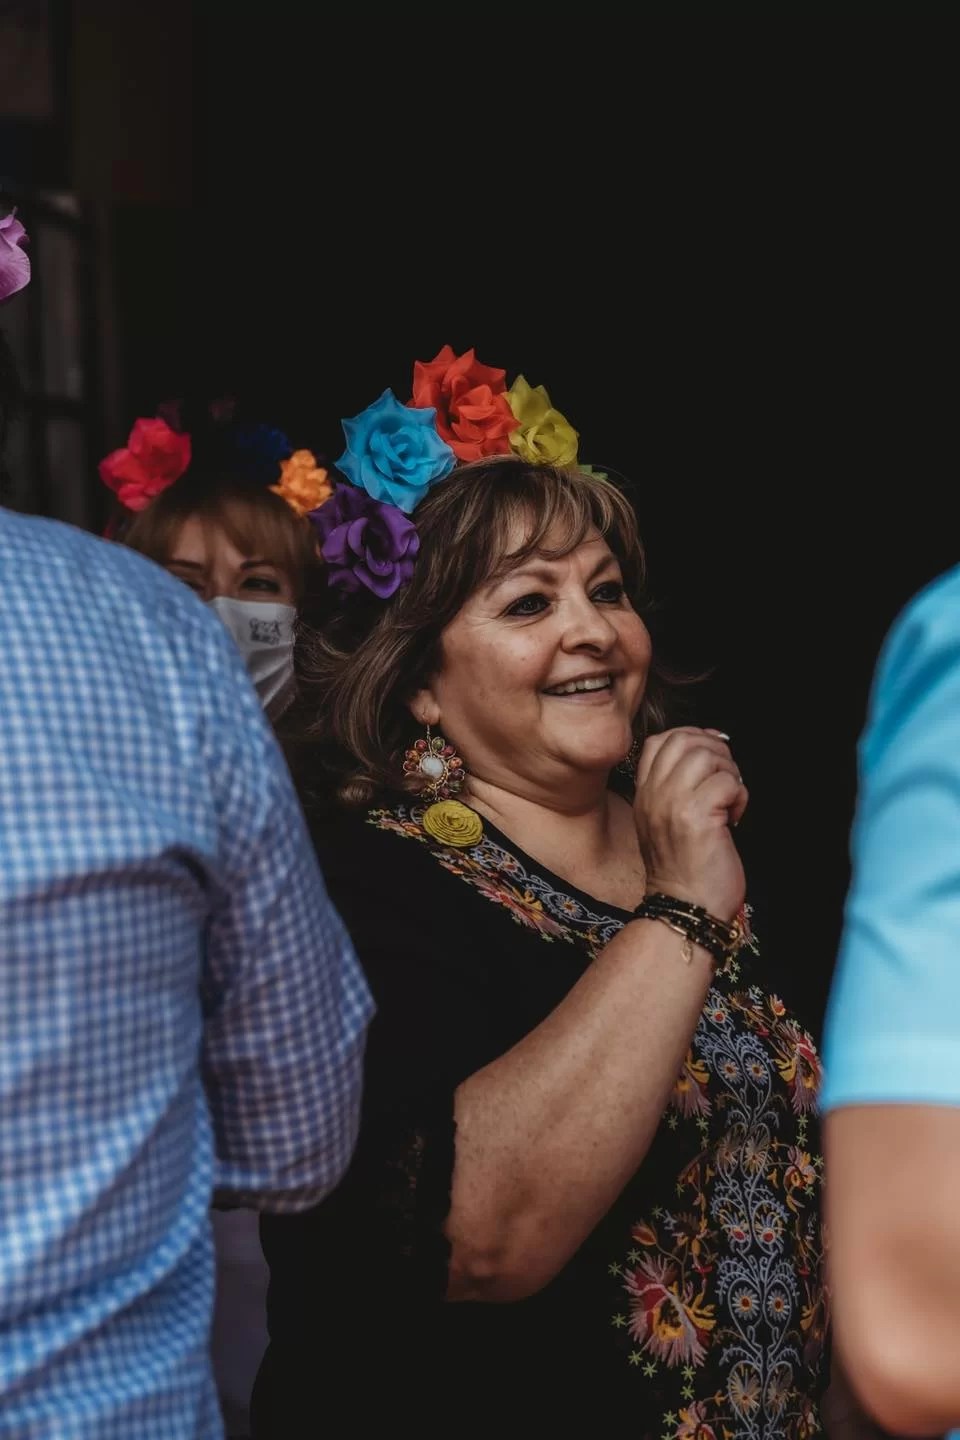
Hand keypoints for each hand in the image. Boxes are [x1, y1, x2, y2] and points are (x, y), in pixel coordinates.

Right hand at [633, 727, 747, 922]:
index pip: (660, 741)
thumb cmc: (685, 871)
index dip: (691, 738)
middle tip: (727, 779)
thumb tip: (707, 752)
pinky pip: (728, 782)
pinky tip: (735, 816)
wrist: (686, 909)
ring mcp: (673, 804)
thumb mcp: (664, 823)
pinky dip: (740, 796)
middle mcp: (654, 795)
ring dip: (729, 772)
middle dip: (715, 751)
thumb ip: (675, 789)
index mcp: (644, 794)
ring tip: (730, 799)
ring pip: (707, 755)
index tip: (712, 758)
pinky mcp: (698, 817)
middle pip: (684, 739)